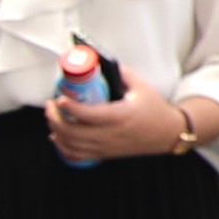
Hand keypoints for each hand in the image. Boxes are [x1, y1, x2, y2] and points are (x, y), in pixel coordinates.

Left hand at [42, 54, 173, 166]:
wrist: (168, 132)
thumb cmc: (155, 109)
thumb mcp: (141, 86)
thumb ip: (121, 73)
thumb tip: (101, 61)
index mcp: (120, 116)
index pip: (88, 115)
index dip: (70, 107)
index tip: (59, 97)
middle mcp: (111, 134)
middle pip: (73, 133)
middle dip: (55, 119)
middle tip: (49, 106)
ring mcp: (107, 147)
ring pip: (73, 146)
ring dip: (57, 132)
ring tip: (51, 118)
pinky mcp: (106, 154)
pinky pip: (79, 157)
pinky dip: (64, 149)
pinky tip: (57, 138)